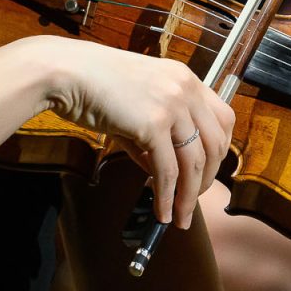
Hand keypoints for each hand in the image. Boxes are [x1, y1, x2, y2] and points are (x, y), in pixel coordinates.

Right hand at [35, 36, 233, 228]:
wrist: (66, 73)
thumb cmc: (95, 85)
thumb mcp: (139, 104)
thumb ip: (158, 134)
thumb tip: (164, 174)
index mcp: (185, 78)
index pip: (224, 118)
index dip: (220, 151)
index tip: (208, 172)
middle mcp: (185, 89)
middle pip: (215, 144)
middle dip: (207, 180)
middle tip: (193, 201)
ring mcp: (171, 105)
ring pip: (194, 162)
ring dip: (188, 196)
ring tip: (179, 217)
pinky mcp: (151, 123)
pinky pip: (166, 170)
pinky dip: (166, 196)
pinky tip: (161, 211)